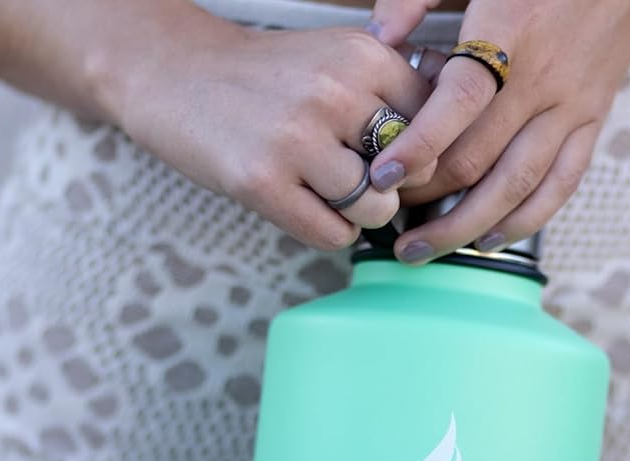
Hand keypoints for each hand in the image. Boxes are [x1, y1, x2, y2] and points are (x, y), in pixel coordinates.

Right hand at [109, 19, 436, 249]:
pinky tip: (304, 205)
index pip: (434, 127)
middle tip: (362, 180)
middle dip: (394, 187)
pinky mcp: (261, 182)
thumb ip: (393, 91)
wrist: (176, 74)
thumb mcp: (336, 58)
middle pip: (411, 173)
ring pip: (376, 210)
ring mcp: (296, 140)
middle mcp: (334, 93)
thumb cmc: (268, 77)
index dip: (422, 154)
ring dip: (360, 214)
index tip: (397, 159)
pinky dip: (328, 230)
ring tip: (328, 192)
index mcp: (363, 57)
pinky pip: (333, 234)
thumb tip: (453, 146)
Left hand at [366, 0, 629, 262]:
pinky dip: (525, 219)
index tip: (381, 177)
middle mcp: (541, 79)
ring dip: (467, 226)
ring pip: (516, 185)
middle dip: (427, 197)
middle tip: (387, 217)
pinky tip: (489, 239)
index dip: (417, 147)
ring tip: (426, 249)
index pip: (458, 105)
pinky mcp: (594, 120)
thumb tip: (379, 39)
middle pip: (478, 158)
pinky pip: (562, 184)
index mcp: (507, 33)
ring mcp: (571, 106)